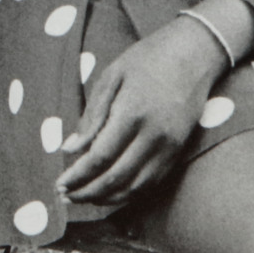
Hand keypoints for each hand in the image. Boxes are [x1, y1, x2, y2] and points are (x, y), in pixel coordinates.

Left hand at [55, 15, 231, 207]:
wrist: (194, 54)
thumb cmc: (146, 59)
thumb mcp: (111, 77)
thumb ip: (91, 116)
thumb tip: (70, 148)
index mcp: (131, 114)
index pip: (100, 157)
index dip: (77, 176)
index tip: (59, 184)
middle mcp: (154, 136)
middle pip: (117, 177)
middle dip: (87, 192)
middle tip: (65, 197)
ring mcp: (170, 147)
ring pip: (136, 186)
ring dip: (107, 198)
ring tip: (84, 198)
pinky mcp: (179, 151)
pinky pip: (152, 182)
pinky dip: (130, 193)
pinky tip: (111, 193)